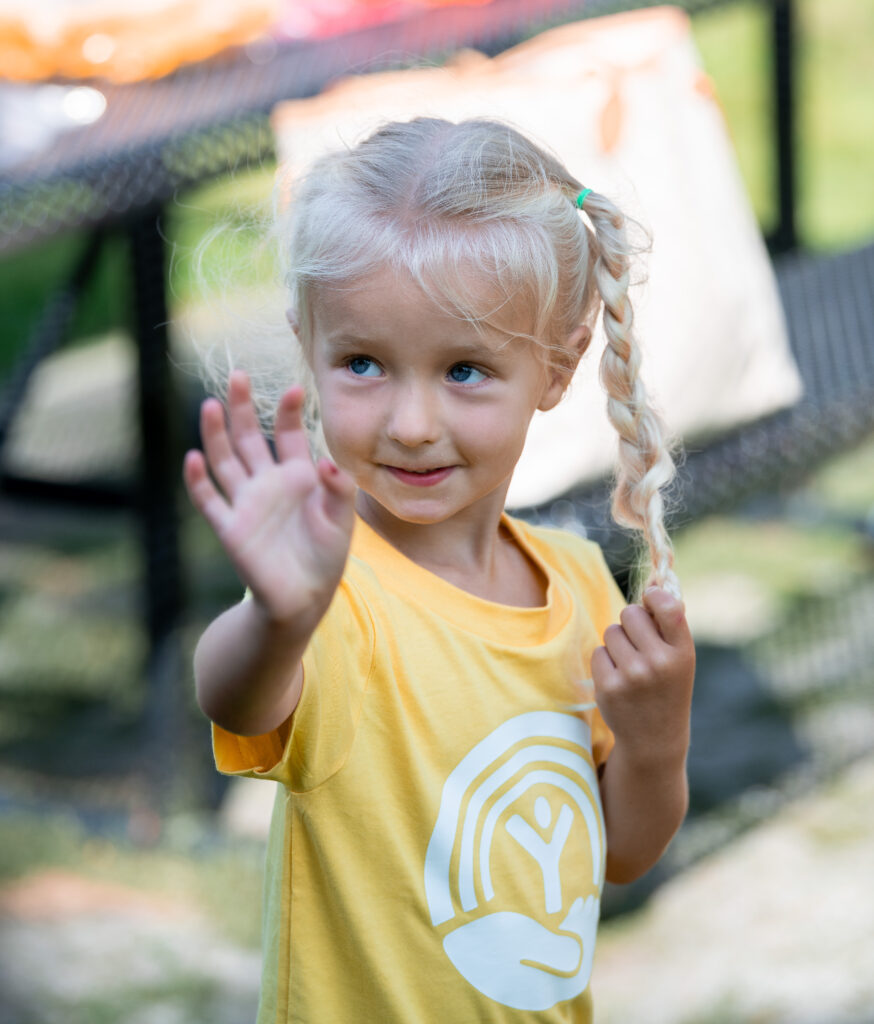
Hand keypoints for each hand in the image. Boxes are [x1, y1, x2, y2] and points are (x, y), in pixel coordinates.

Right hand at [183, 370, 355, 624]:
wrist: (305, 596)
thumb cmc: (326, 554)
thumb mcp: (341, 520)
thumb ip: (338, 491)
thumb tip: (326, 463)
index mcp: (297, 475)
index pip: (289, 434)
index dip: (289, 413)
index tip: (295, 390)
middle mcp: (268, 482)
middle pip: (249, 437)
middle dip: (242, 408)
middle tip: (238, 376)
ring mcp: (246, 502)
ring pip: (225, 460)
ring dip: (216, 435)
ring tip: (211, 405)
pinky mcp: (230, 527)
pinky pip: (210, 500)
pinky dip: (199, 481)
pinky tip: (193, 459)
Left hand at [591, 588, 695, 767]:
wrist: (655, 738)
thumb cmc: (668, 687)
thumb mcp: (680, 659)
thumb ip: (669, 625)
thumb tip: (652, 584)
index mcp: (683, 653)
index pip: (668, 607)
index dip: (654, 596)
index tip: (650, 599)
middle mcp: (659, 663)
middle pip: (630, 613)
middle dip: (632, 622)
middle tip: (640, 643)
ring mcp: (632, 675)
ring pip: (611, 631)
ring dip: (618, 642)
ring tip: (631, 664)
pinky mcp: (608, 686)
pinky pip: (598, 652)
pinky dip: (606, 660)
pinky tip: (620, 679)